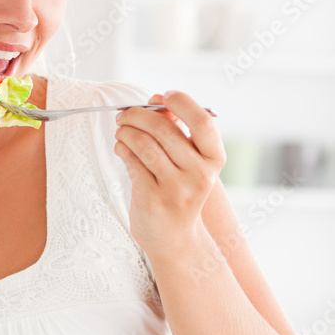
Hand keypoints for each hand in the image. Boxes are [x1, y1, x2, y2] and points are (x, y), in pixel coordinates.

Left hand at [114, 90, 225, 258]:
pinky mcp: (153, 198)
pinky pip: (132, 162)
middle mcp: (200, 173)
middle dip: (138, 115)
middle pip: (164, 129)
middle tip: (125, 114)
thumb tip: (157, 99)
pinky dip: (122, 148)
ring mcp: (177, 188)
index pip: (202, 121)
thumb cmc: (179, 190)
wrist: (175, 237)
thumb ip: (177, 129)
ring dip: (126, 131)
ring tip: (121, 130)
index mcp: (214, 158)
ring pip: (144, 144)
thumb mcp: (188, 161)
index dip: (180, 102)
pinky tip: (121, 147)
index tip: (162, 96)